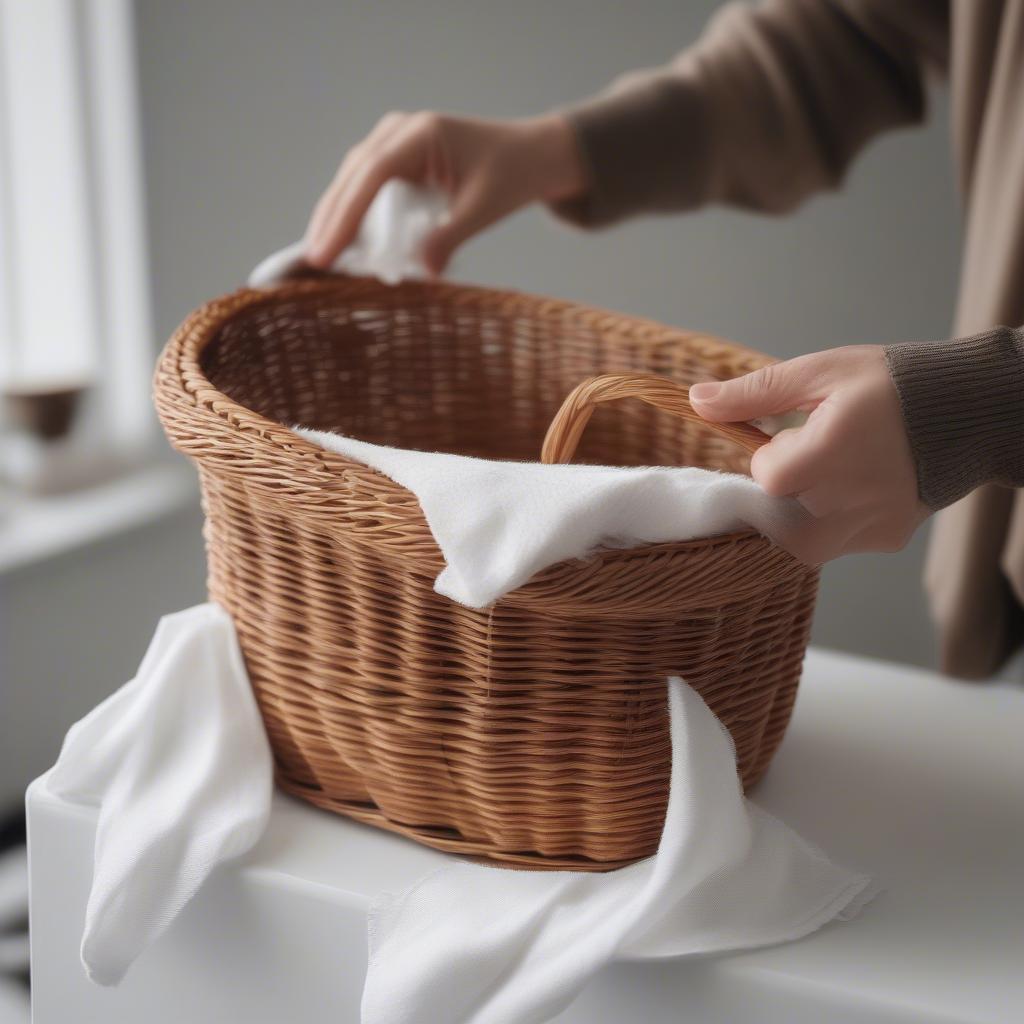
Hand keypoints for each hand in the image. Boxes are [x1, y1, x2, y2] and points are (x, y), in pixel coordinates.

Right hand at [303, 112, 585, 275]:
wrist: (532, 155)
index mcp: (422, 134)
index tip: (326, 252)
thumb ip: (451, 237)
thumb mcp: (485, 209)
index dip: (345, 216)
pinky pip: (365, 186)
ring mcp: (395, 141)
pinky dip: (353, 213)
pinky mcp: (397, 158)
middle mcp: (400, 131)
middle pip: (352, 176)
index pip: (371, 176)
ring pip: (352, 180)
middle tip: (313, 264)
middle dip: (331, 220)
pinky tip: (343, 242)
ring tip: (320, 257)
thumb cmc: (513, 175)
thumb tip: (422, 273)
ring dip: (336, 217)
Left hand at [689, 345, 928, 563]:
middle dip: (784, 490)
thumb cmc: (892, 383)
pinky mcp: (888, 537)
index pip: (766, 478)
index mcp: (831, 452)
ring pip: (805, 541)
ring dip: (802, 514)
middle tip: (813, 459)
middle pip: (780, 514)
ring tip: (831, 475)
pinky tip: (857, 488)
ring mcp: (871, 524)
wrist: (972, 408)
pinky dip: (835, 522)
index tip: (789, 439)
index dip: (770, 458)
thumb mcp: (820, 373)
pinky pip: (841, 543)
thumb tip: (697, 400)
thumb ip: (756, 393)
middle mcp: (850, 499)